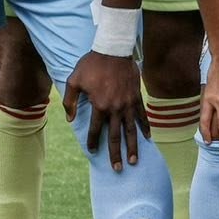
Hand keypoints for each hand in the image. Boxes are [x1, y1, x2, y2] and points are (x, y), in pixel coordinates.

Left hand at [64, 51, 147, 170]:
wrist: (114, 50)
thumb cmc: (91, 64)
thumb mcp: (74, 80)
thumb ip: (70, 101)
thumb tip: (70, 119)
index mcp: (99, 105)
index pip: (95, 130)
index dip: (94, 142)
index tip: (93, 152)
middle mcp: (115, 108)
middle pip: (116, 136)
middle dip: (116, 154)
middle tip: (117, 168)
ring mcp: (128, 104)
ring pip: (131, 130)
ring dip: (132, 146)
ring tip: (134, 160)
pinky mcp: (137, 97)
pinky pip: (142, 116)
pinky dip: (145, 127)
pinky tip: (148, 138)